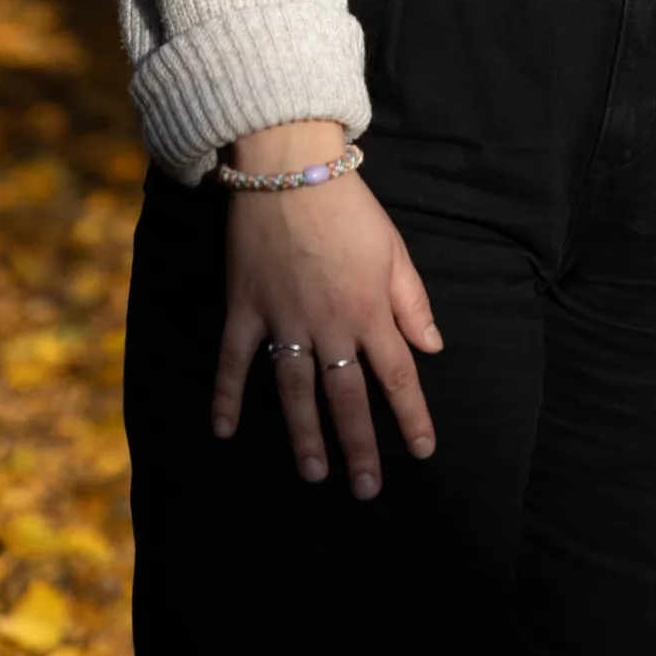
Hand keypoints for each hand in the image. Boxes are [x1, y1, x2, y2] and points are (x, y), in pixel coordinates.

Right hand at [210, 121, 442, 496]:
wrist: (291, 166)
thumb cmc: (349, 205)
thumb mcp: (394, 249)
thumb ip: (413, 301)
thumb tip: (433, 347)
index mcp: (370, 309)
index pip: (398, 375)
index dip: (411, 416)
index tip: (422, 452)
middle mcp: (329, 324)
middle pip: (347, 397)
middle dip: (359, 446)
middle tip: (367, 488)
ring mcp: (284, 319)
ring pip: (295, 391)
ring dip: (305, 435)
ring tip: (314, 473)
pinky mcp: (246, 307)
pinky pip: (233, 360)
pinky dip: (226, 395)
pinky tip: (223, 430)